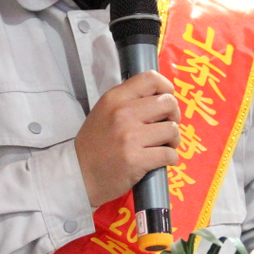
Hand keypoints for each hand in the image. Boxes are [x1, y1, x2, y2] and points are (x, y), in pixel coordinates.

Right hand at [75, 70, 180, 207]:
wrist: (79, 174)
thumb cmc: (94, 144)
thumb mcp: (104, 112)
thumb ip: (128, 101)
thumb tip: (161, 97)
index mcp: (115, 98)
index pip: (151, 78)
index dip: (166, 87)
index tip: (167, 100)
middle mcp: (123, 113)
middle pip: (168, 103)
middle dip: (174, 115)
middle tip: (166, 126)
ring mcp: (130, 137)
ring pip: (172, 129)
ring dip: (173, 140)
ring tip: (164, 145)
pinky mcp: (137, 160)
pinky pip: (169, 154)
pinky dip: (170, 158)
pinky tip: (161, 160)